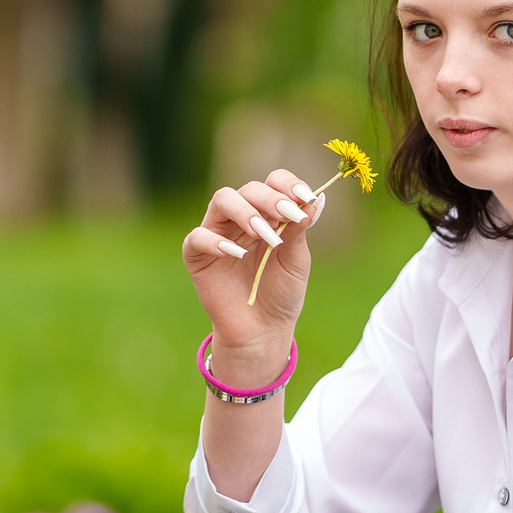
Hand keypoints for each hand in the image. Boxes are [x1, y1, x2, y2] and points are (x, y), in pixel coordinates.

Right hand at [183, 170, 322, 363]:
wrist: (263, 330)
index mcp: (267, 214)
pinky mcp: (197, 256)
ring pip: (222, 200)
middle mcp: (241, 218)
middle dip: (270, 200)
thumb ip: (299, 231)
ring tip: (264, 235)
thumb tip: (316, 200)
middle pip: (249, 189)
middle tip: (287, 216)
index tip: (305, 197)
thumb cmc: (281, 294)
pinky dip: (215, 241)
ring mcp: (217, 234)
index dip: (288, 184)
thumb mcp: (296, 261)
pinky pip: (198, 237)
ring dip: (246, 212)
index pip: (273, 183)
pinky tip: (237, 254)